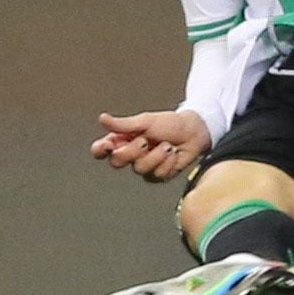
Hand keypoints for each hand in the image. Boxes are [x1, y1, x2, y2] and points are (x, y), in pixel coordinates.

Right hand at [91, 108, 210, 181]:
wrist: (193, 133)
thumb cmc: (169, 124)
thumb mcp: (145, 121)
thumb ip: (123, 124)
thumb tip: (102, 118)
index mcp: (122, 140)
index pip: (101, 150)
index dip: (100, 150)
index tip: (108, 145)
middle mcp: (130, 155)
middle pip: (116, 162)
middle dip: (133, 151)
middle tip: (145, 140)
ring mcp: (143, 167)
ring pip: (139, 169)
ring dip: (156, 155)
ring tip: (167, 145)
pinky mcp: (157, 176)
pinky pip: (156, 174)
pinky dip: (167, 162)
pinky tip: (173, 154)